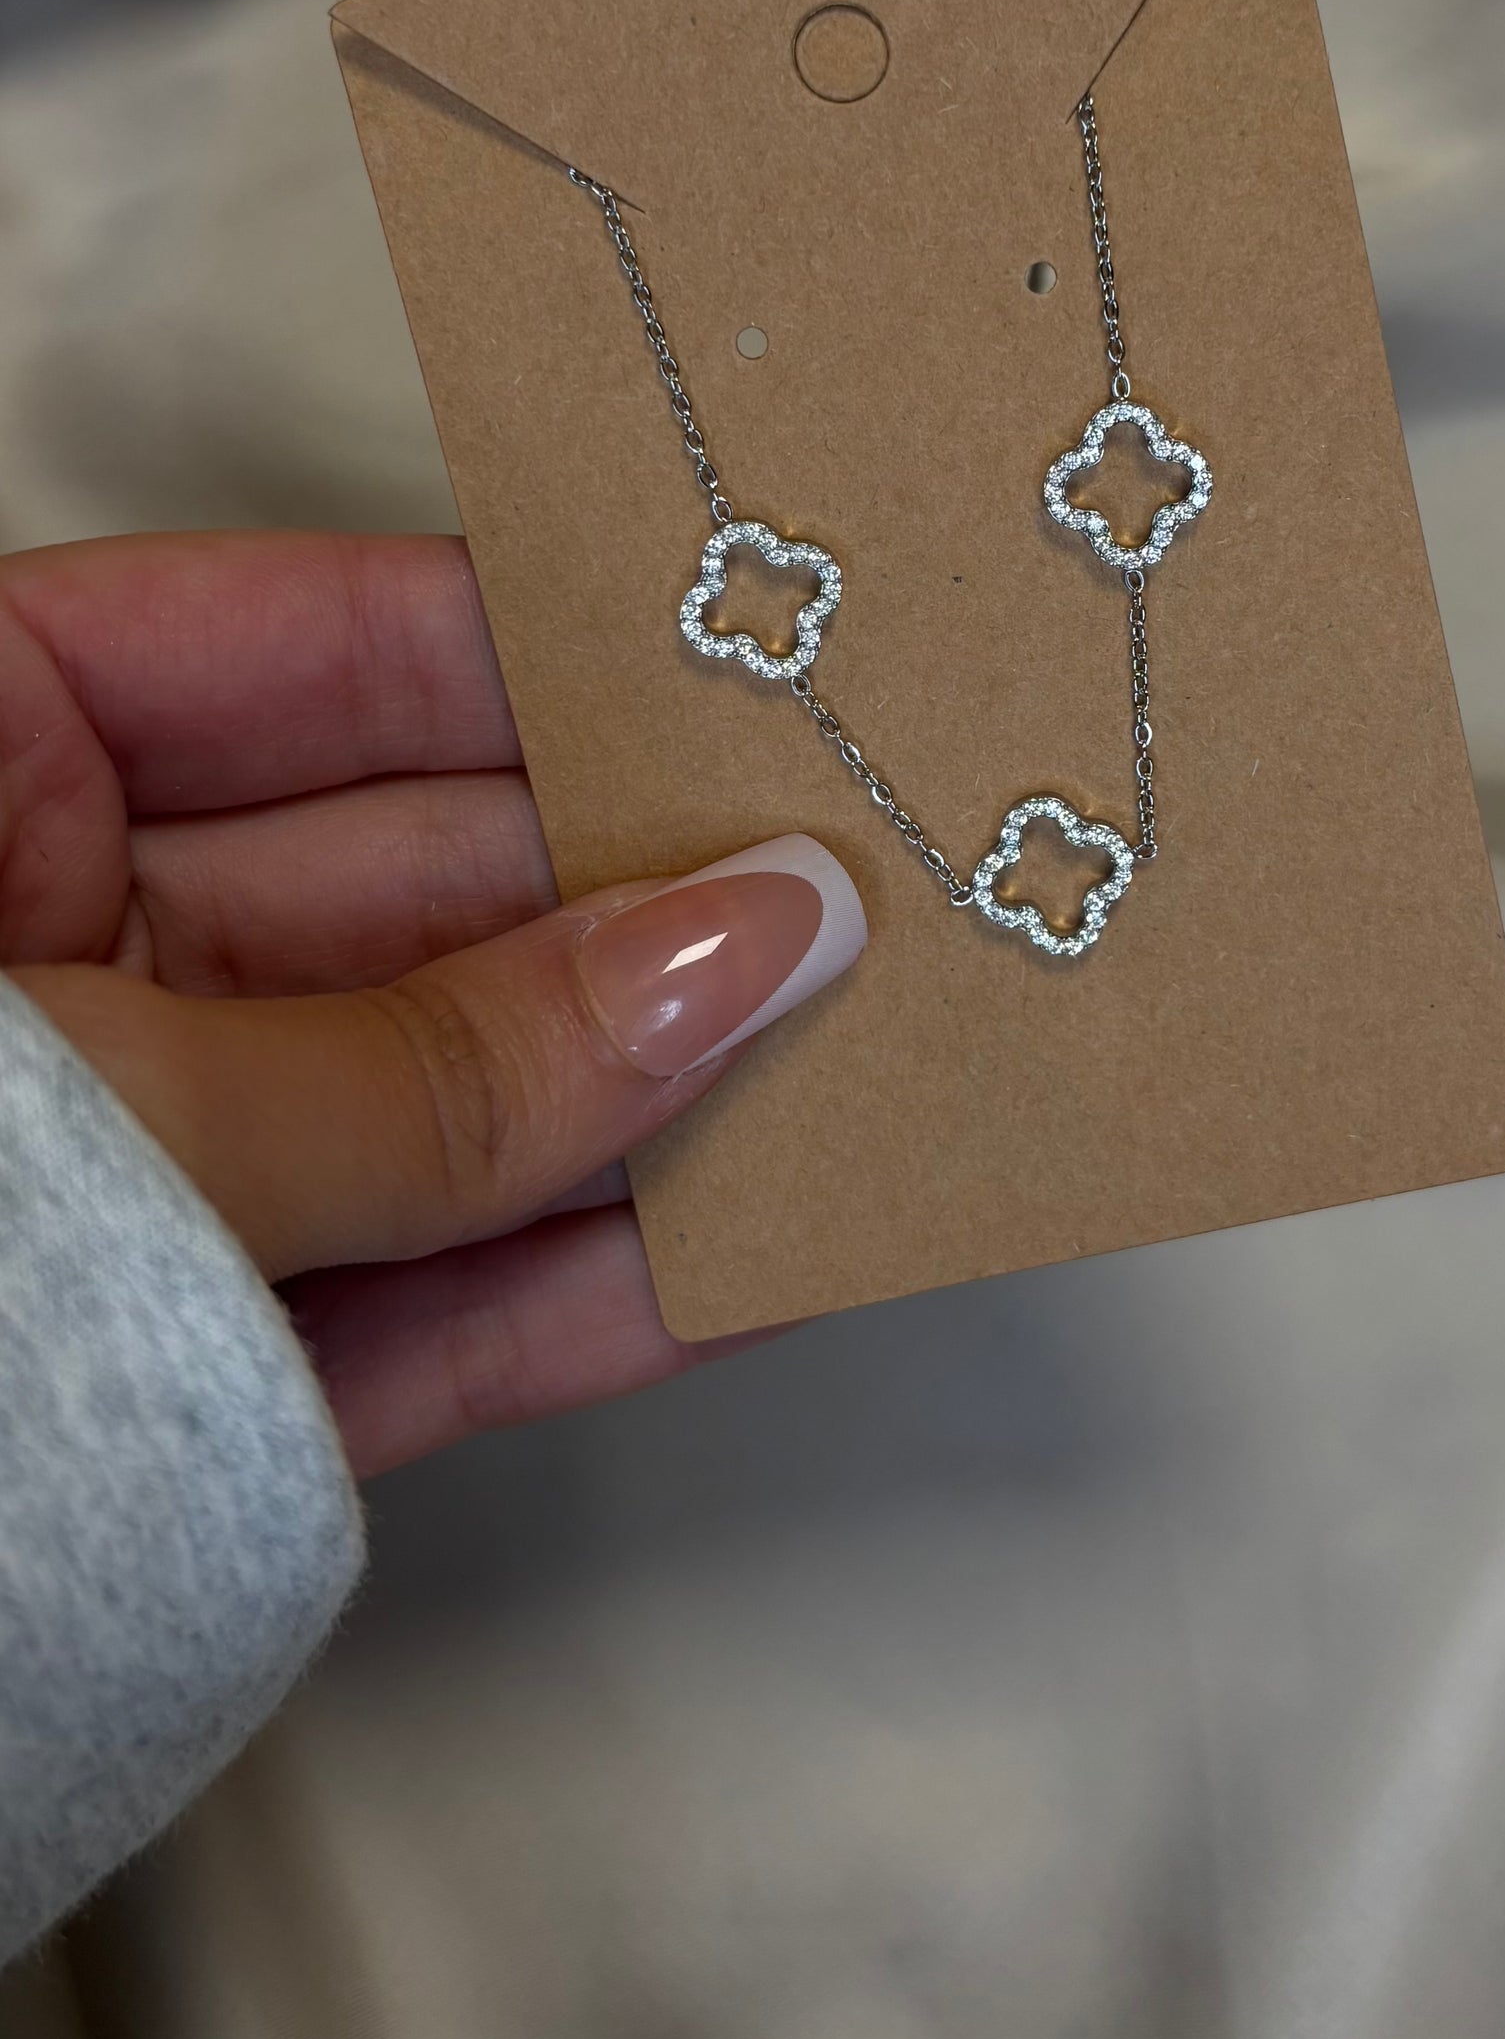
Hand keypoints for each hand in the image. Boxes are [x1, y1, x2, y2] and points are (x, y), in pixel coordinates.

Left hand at [0, 533, 861, 1476]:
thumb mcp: (125, 1102)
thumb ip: (442, 1048)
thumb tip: (738, 942)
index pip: (298, 651)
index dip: (529, 651)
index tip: (740, 663)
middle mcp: (44, 953)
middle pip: (403, 882)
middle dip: (643, 889)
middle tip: (878, 879)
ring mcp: (126, 1177)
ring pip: (436, 1105)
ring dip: (659, 1101)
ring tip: (887, 1059)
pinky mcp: (185, 1387)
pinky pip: (414, 1309)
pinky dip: (589, 1289)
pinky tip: (762, 1244)